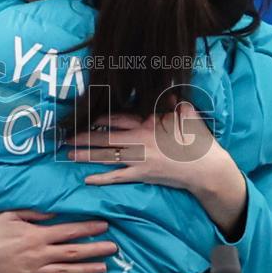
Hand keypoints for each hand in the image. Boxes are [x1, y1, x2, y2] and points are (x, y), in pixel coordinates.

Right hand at [0, 209, 117, 272]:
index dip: (89, 229)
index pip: (69, 231)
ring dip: (87, 270)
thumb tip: (55, 212)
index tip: (104, 226)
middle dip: (96, 249)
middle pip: (74, 253)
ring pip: (67, 272)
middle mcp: (38, 255)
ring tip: (103, 267)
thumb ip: (35, 214)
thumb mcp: (10, 215)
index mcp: (36, 235)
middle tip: (113, 247)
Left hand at [67, 102, 222, 193]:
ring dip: (86, 155)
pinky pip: (118, 177)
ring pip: (107, 156)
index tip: (85, 118)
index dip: (99, 118)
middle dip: (84, 137)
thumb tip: (172, 93)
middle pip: (105, 137)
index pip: (118, 118)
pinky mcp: (142, 175)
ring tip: (68, 155)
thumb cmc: (198, 141)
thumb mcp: (188, 116)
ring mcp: (139, 159)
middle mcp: (139, 140)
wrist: (205, 168)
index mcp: (148, 124)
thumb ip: (176, 104)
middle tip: (66, 138)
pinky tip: (87, 180)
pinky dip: (102, 179)